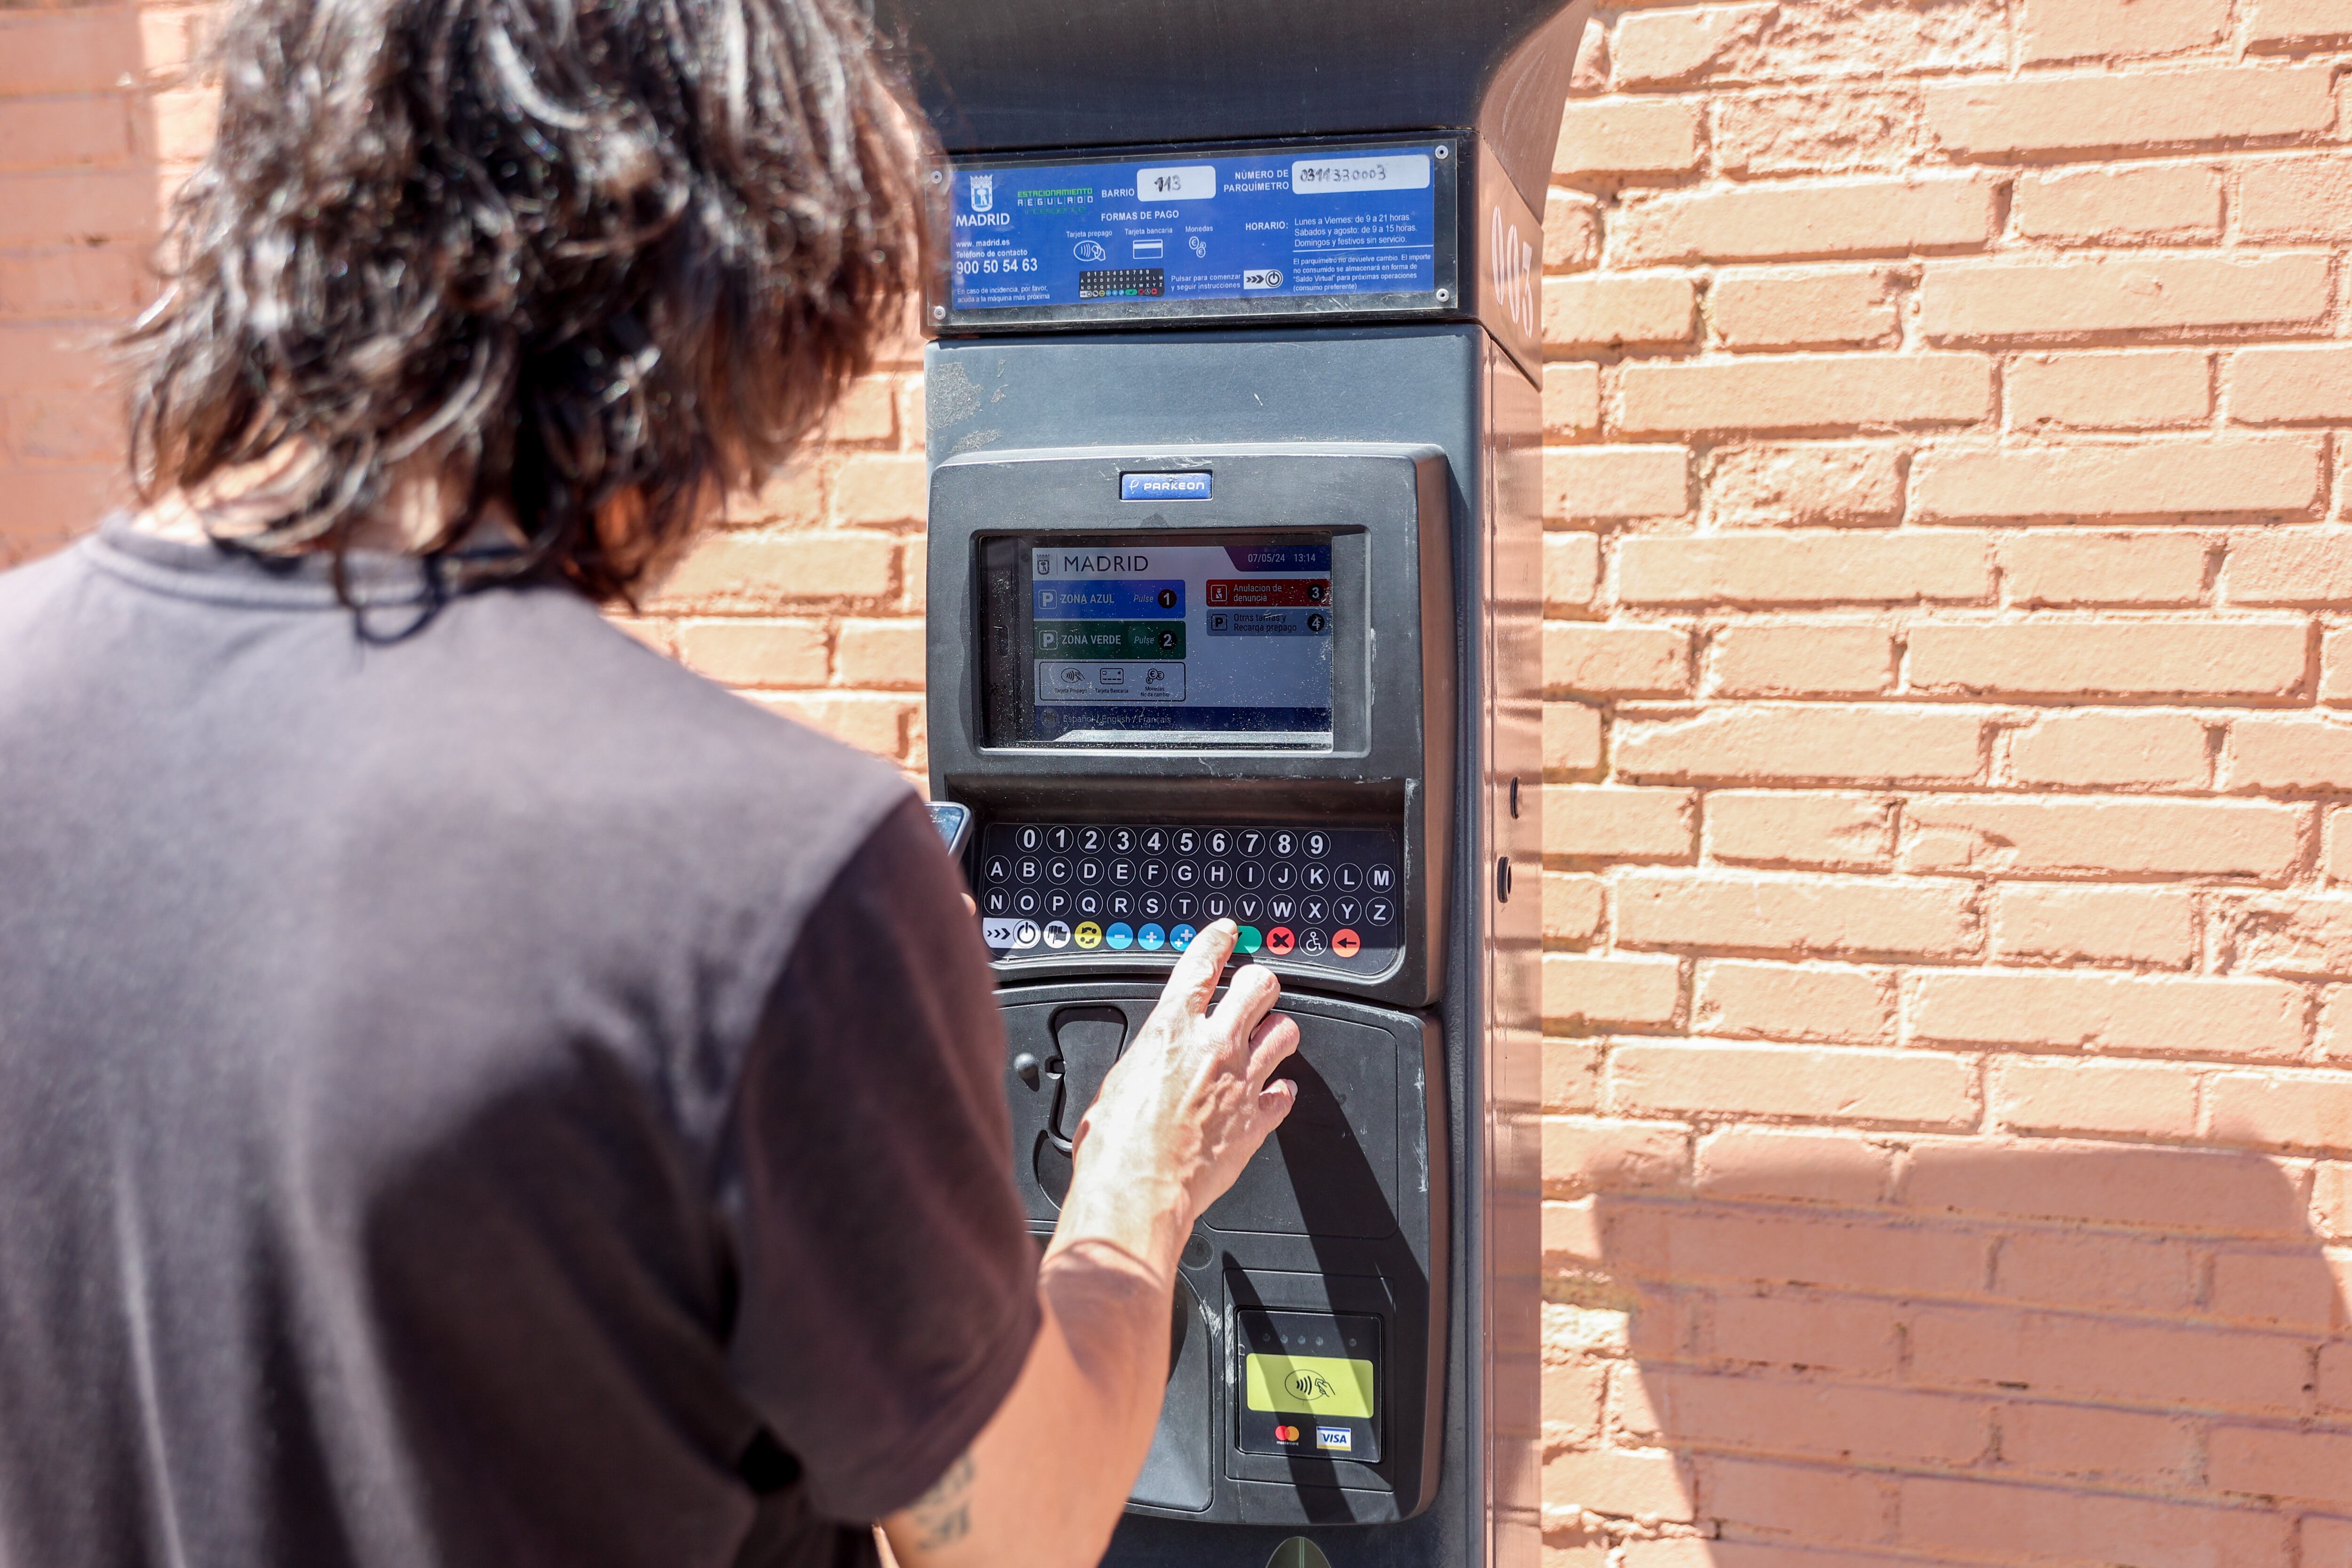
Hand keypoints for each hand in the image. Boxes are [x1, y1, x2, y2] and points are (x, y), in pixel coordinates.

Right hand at [1068, 920, 1299, 1237]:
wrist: (1137, 1191)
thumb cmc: (1115, 1145)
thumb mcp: (1117, 1082)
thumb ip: (1147, 1060)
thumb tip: (1153, 1061)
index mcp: (1170, 1030)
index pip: (1202, 964)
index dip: (1218, 941)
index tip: (1227, 934)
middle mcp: (1213, 1047)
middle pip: (1258, 987)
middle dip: (1259, 982)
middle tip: (1255, 988)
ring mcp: (1241, 1082)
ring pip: (1284, 1032)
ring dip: (1277, 1030)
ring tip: (1269, 1035)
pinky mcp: (1256, 1121)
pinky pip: (1284, 1094)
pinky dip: (1279, 1091)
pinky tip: (1271, 1092)